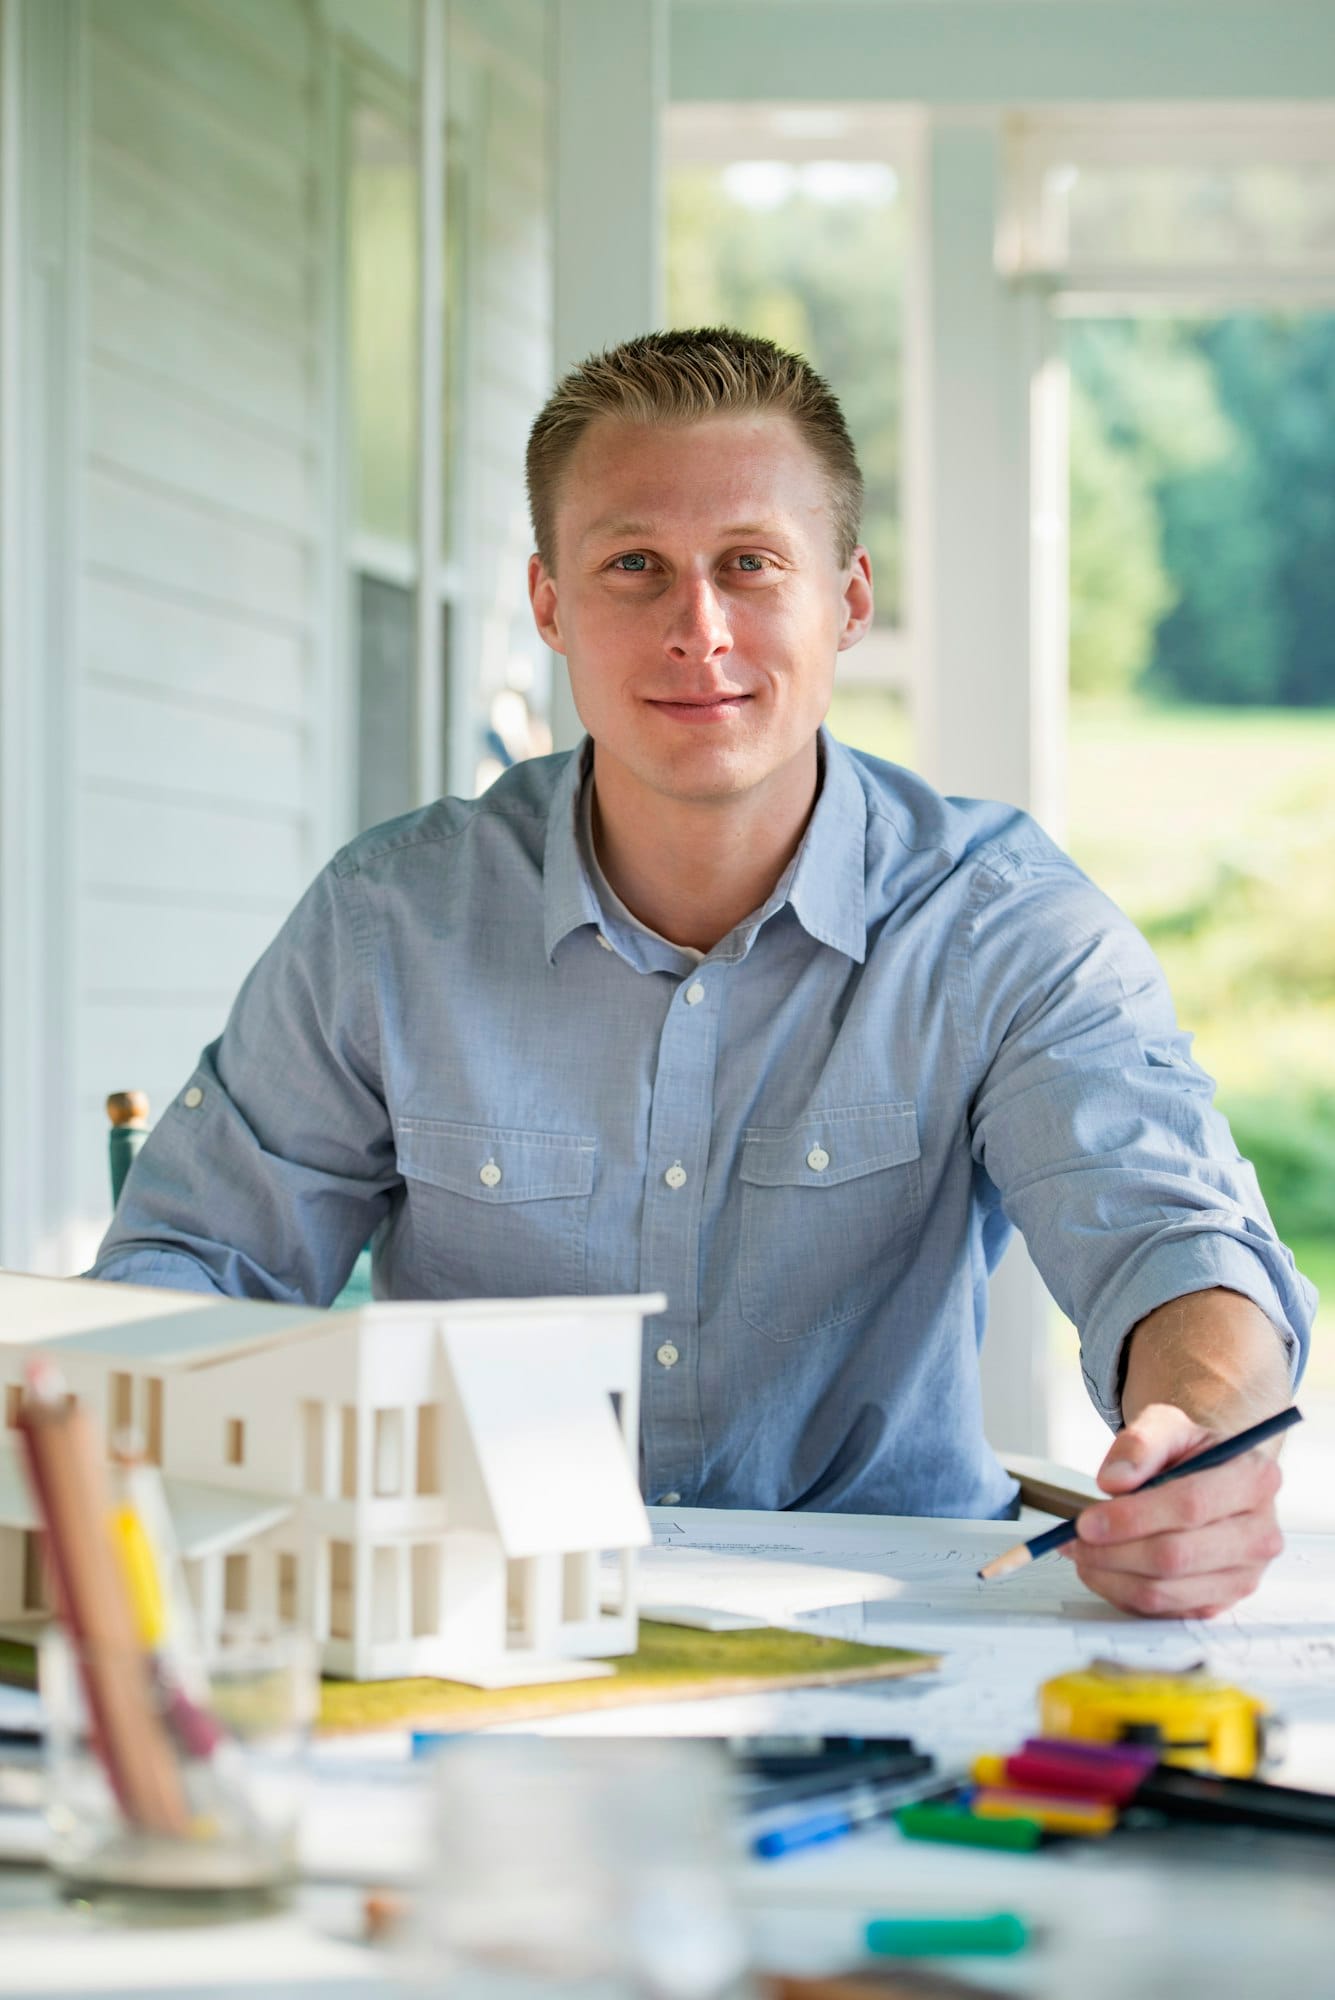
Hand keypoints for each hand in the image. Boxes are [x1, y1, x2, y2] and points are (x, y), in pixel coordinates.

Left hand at [1060, 1402, 1284, 1617]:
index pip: (1189, 1505)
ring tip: (1081, 1553)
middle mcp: (1259, 1533)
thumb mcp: (1166, 1426)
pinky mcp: (1221, 1602)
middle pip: (1175, 1555)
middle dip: (1113, 1551)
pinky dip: (1121, 1593)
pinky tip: (1103, 1569)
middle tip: (1074, 1539)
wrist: (1211, 1477)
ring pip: (1165, 1591)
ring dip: (1111, 1576)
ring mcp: (1244, 1575)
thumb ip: (1140, 1444)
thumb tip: (1113, 1482)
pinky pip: (1163, 1610)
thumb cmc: (1191, 1453)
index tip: (1087, 1520)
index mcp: (1254, 1479)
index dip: (1132, 1517)